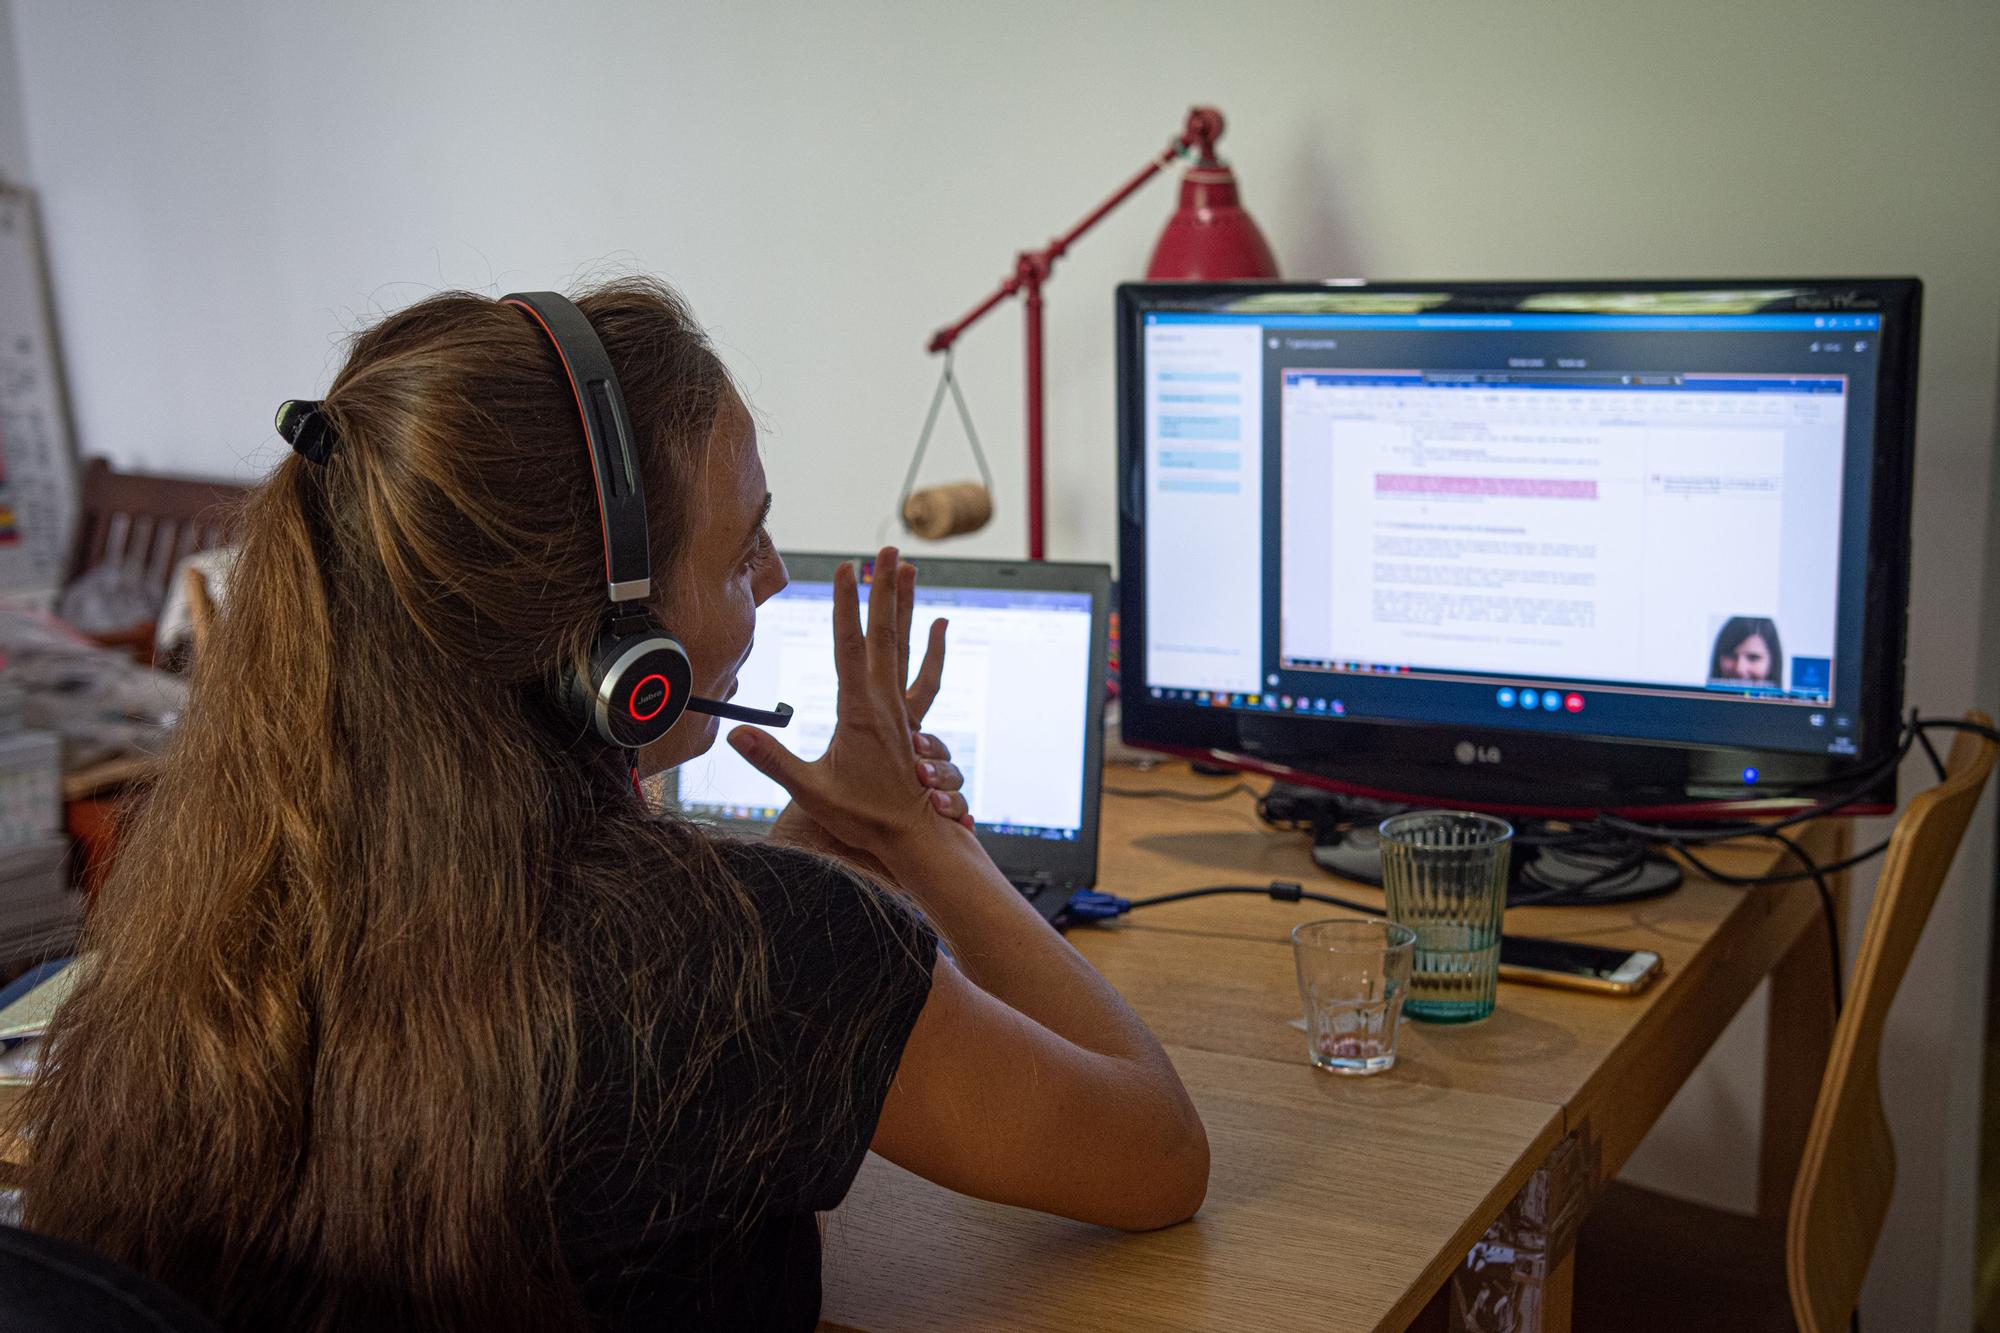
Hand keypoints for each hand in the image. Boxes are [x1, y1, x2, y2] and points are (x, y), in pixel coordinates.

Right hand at [732, 549, 970, 858]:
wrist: (910, 835)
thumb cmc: (860, 816)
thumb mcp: (810, 790)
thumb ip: (771, 760)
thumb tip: (736, 734)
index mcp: (859, 711)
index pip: (850, 646)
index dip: (846, 605)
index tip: (847, 569)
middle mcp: (884, 702)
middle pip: (885, 633)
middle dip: (883, 589)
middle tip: (887, 550)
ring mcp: (901, 709)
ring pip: (905, 646)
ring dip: (906, 605)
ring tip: (909, 569)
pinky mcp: (911, 720)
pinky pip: (925, 676)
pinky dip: (933, 648)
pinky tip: (940, 625)